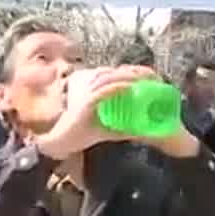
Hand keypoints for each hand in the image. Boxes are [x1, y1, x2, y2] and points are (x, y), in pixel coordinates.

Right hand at [33, 66, 155, 160]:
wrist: (61, 143)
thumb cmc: (80, 135)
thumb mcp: (107, 130)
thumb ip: (122, 128)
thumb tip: (142, 131)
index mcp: (95, 92)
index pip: (115, 75)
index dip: (133, 72)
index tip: (150, 76)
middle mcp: (90, 89)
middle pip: (115, 73)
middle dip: (135, 72)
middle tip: (153, 76)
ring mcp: (87, 95)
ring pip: (111, 79)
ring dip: (129, 77)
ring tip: (145, 79)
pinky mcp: (85, 103)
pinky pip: (104, 91)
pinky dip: (118, 87)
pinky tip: (131, 87)